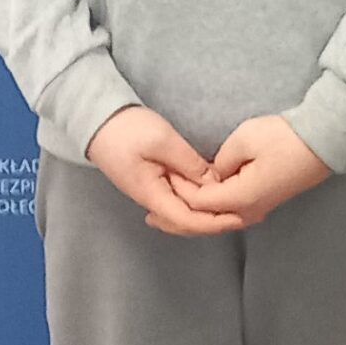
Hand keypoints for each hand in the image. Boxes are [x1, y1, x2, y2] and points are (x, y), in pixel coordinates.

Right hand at [86, 105, 243, 237]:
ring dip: (209, 215)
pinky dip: (199, 204)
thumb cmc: (127, 129)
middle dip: (216, 223)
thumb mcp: (163, 141)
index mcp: (151, 194)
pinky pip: (179, 202)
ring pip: (184, 215)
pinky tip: (215, 198)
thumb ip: (189, 163)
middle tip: (247, 216)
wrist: (97, 120)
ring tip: (236, 209)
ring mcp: (152, 193)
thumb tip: (214, 184)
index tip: (240, 217)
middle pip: (186, 223)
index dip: (215, 223)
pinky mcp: (154, 184)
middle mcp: (152, 200)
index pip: (187, 220)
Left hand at [168, 114, 331, 227]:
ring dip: (192, 220)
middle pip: (205, 222)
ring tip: (166, 218)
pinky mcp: (263, 203)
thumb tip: (210, 175)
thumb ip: (218, 163)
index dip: (177, 191)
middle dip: (177, 220)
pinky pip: (228, 215)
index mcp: (240, 198)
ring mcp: (258, 210)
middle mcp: (247, 212)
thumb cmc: (284, 138)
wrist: (323, 141)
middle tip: (150, 217)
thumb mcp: (244, 140)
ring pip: (217, 222)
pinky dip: (208, 214)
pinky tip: (197, 209)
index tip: (161, 176)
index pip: (197, 202)